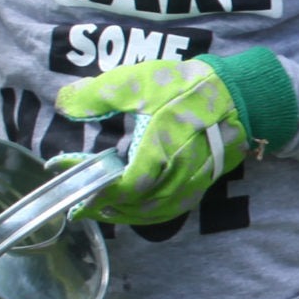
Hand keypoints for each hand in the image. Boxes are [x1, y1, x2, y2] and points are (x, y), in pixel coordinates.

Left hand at [48, 48, 297, 224]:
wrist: (237, 95)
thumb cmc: (185, 88)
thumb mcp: (137, 82)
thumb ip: (96, 95)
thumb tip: (61, 105)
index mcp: (156, 154)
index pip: (120, 187)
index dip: (94, 192)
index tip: (74, 193)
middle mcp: (174, 177)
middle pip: (134, 207)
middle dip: (103, 208)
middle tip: (79, 205)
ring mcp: (190, 185)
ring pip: (151, 214)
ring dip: (123, 215)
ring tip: (100, 209)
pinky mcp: (199, 185)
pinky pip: (168, 210)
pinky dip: (146, 214)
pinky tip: (134, 206)